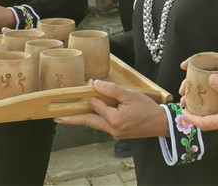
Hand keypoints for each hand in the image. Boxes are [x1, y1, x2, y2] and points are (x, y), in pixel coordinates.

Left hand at [55, 79, 169, 139]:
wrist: (161, 123)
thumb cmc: (148, 108)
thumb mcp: (130, 95)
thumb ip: (112, 90)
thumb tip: (96, 84)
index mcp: (114, 119)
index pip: (96, 105)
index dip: (92, 94)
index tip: (88, 85)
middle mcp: (112, 129)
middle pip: (88, 121)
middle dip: (72, 119)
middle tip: (57, 118)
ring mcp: (114, 133)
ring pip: (95, 124)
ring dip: (84, 119)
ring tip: (68, 117)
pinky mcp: (118, 134)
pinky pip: (103, 125)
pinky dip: (96, 119)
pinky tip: (92, 114)